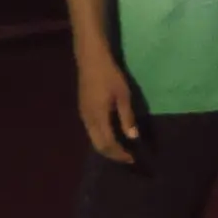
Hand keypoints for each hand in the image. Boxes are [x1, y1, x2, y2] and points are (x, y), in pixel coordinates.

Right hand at [73, 51, 141, 165]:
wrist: (90, 59)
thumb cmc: (109, 75)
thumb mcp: (123, 96)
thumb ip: (127, 118)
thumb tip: (133, 138)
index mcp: (98, 117)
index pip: (108, 144)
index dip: (120, 154)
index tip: (132, 159)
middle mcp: (88, 119)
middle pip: (98, 146)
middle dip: (112, 155)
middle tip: (127, 158)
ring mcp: (83, 115)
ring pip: (93, 140)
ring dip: (107, 147)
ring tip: (121, 150)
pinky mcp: (83, 110)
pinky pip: (91, 132)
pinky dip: (102, 139)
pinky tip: (113, 136)